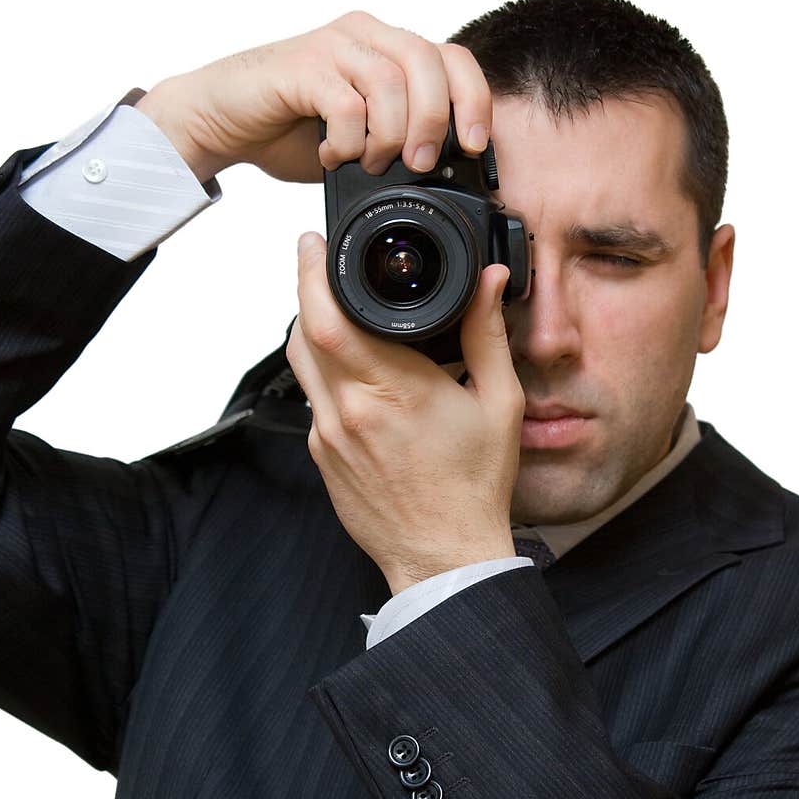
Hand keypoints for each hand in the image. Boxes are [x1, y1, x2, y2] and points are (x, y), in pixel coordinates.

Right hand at [135, 10, 493, 183]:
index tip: (475, 147)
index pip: (453, 57)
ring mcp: (334, 46)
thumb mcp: (362, 136)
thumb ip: (400, 137)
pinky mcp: (303, 67)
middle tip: (421, 163)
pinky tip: (332, 157)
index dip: (473, 101)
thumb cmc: (293, 128)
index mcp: (388, 47)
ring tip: (370, 163)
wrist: (225, 121)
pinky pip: (347, 105)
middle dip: (435, 122)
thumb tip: (445, 170)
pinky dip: (348, 142)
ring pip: (390, 83)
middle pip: (428, 64)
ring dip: (389, 137)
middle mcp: (365, 35)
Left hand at [286, 233, 523, 595]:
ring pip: (300, 363)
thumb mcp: (498, 404)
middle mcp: (347, 411)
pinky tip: (353, 368)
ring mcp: (327, 437)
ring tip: (335, 307)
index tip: (313, 244)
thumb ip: (487, 335)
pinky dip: (324, 372)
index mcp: (391, 391)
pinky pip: (311, 399)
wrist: (443, 555)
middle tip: (320, 262)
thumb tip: (491, 283)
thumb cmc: (472, 488)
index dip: (310, 272)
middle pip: (301, 331)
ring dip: (310, 329)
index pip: (328, 317)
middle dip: (306, 289)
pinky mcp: (321, 456)